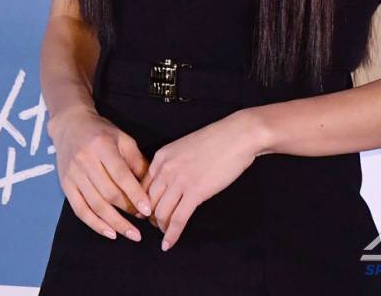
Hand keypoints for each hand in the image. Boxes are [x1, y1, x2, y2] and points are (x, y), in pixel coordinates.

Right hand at [49, 105, 153, 241]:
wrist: (70, 125)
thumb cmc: (102, 132)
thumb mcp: (123, 138)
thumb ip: (136, 160)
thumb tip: (150, 186)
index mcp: (103, 147)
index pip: (120, 175)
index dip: (135, 194)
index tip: (147, 210)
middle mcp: (86, 161)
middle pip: (108, 192)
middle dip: (127, 210)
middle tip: (143, 222)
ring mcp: (73, 175)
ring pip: (95, 204)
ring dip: (115, 222)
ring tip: (131, 234)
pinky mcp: (66, 186)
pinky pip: (80, 210)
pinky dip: (95, 224)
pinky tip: (110, 232)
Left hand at [140, 109, 260, 250]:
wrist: (237, 135)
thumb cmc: (216, 140)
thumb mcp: (184, 147)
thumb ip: (172, 164)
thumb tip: (168, 184)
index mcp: (161, 156)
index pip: (142, 186)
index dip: (143, 204)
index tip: (147, 213)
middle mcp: (166, 168)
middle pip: (148, 202)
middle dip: (151, 217)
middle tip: (157, 225)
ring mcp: (180, 180)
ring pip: (160, 213)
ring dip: (161, 227)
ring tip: (165, 234)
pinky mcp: (195, 192)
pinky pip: (178, 219)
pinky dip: (171, 235)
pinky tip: (168, 244)